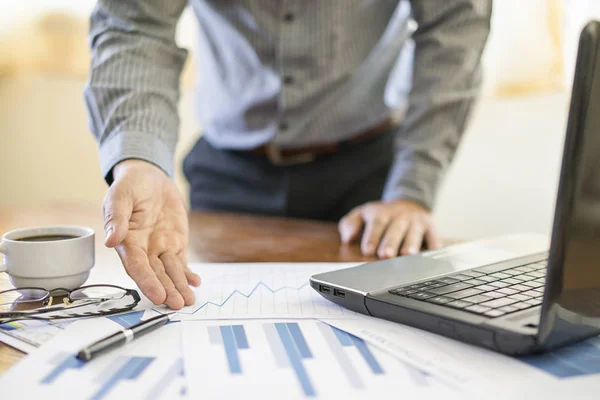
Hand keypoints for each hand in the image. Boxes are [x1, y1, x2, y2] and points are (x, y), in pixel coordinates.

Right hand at [103, 160, 200, 308]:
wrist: (149, 177)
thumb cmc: (130, 186)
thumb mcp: (119, 195)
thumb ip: (116, 217)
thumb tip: (112, 239)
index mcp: (127, 241)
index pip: (136, 266)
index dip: (147, 281)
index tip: (157, 295)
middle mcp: (144, 249)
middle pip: (156, 274)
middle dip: (167, 290)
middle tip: (177, 304)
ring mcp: (160, 247)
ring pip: (170, 272)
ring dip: (179, 286)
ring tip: (188, 301)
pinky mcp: (175, 243)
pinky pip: (181, 262)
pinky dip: (188, 273)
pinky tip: (194, 283)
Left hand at [338, 200, 441, 257]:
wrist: (408, 203)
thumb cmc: (381, 216)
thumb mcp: (362, 214)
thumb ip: (350, 224)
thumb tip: (346, 238)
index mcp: (382, 213)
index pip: (376, 223)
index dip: (372, 236)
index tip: (367, 250)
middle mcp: (400, 216)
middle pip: (395, 229)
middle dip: (391, 242)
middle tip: (385, 255)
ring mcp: (417, 221)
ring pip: (414, 233)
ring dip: (411, 244)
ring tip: (407, 255)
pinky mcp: (431, 228)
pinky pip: (433, 237)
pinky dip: (433, 246)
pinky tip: (430, 256)